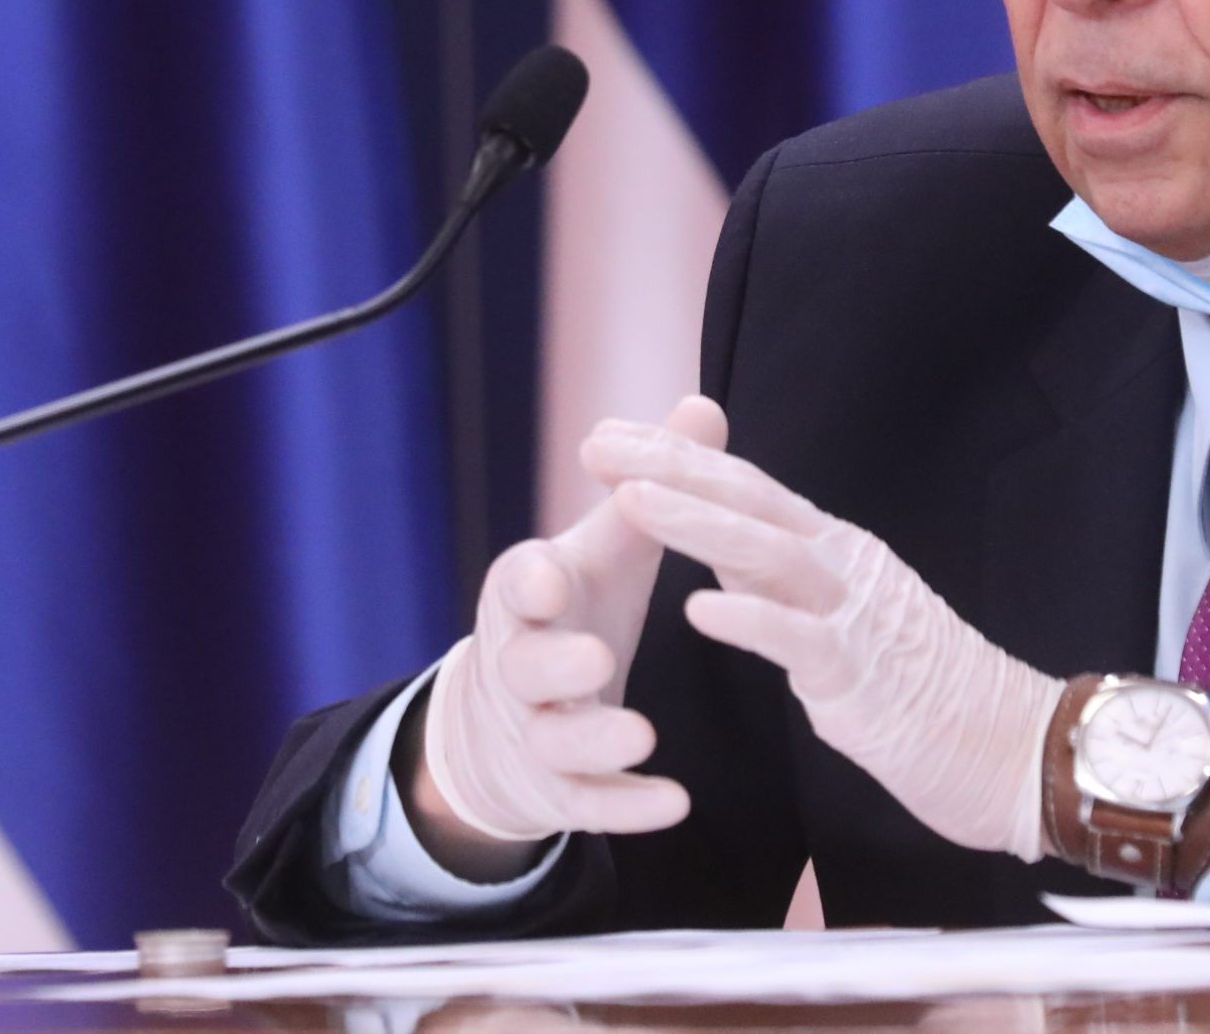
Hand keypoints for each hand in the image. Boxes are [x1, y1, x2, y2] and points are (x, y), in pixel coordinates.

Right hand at [417, 394, 729, 845]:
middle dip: (554, 663)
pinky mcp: (561, 792)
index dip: (528, 583)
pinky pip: (588, 805)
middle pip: (524, 667)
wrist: (503, 725)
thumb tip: (705, 404)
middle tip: (596, 658)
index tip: (551, 577)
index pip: (514, 584)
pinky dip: (626, 805)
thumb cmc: (569, 616)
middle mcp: (522, 666)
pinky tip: (674, 802)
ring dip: (594, 737)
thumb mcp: (602, 552)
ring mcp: (537, 734)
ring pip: (554, 741)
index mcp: (529, 600)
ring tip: (641, 733)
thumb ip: (652, 488)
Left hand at [585, 415, 1060, 861]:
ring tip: (630, 500)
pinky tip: (696, 608)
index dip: (675, 459)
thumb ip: (782, 584)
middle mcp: (845, 566)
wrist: (1016, 748)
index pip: (746, 489)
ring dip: (695, 524)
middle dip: (667, 469)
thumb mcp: (841, 622)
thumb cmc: (929, 693)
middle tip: (595, 441)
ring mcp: (857, 616)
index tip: (610, 434)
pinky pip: (800, 641)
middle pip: (748, 501)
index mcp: (836, 552)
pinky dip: (749, 618)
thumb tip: (721, 550)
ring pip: (767, 553)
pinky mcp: (866, 676)